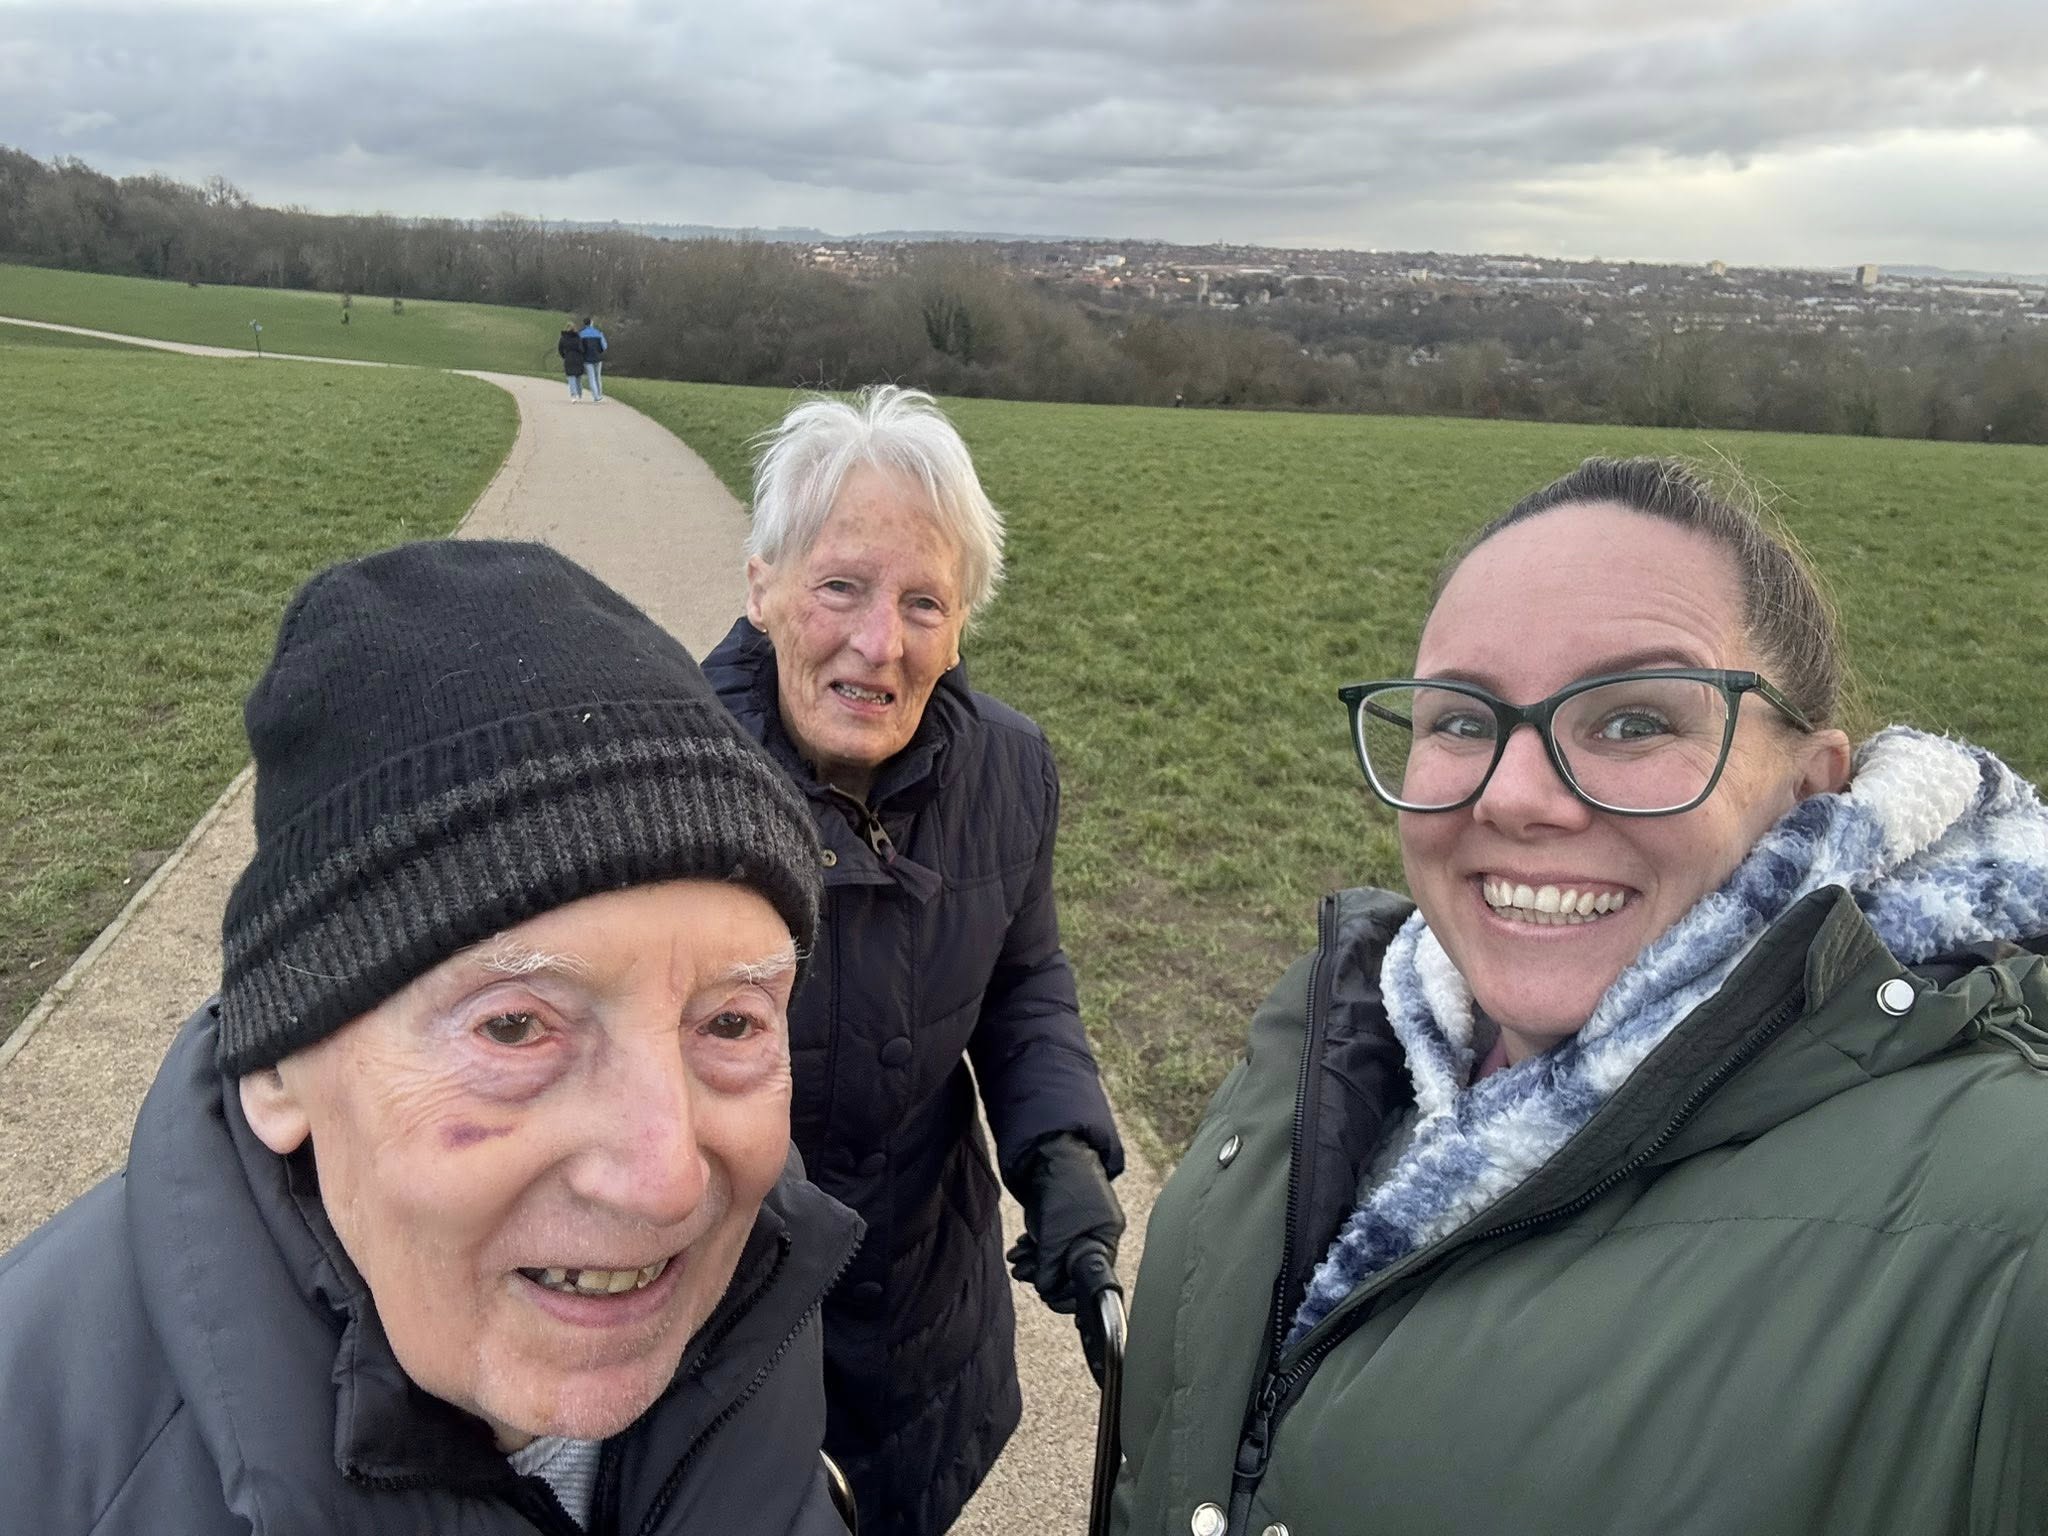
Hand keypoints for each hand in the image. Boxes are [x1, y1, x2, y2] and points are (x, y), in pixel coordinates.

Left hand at [1004, 1132, 1124, 1314]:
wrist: (1052, 1153)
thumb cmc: (1064, 1189)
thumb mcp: (1056, 1236)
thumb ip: (1051, 1267)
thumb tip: (1047, 1290)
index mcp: (1104, 1240)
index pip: (1091, 1281)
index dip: (1069, 1294)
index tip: (1048, 1297)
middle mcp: (1094, 1236)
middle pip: (1071, 1272)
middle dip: (1045, 1276)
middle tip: (1023, 1273)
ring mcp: (1077, 1228)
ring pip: (1056, 1260)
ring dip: (1034, 1264)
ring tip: (1016, 1261)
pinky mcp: (1061, 1222)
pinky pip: (1049, 1246)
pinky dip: (1033, 1250)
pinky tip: (1019, 1249)